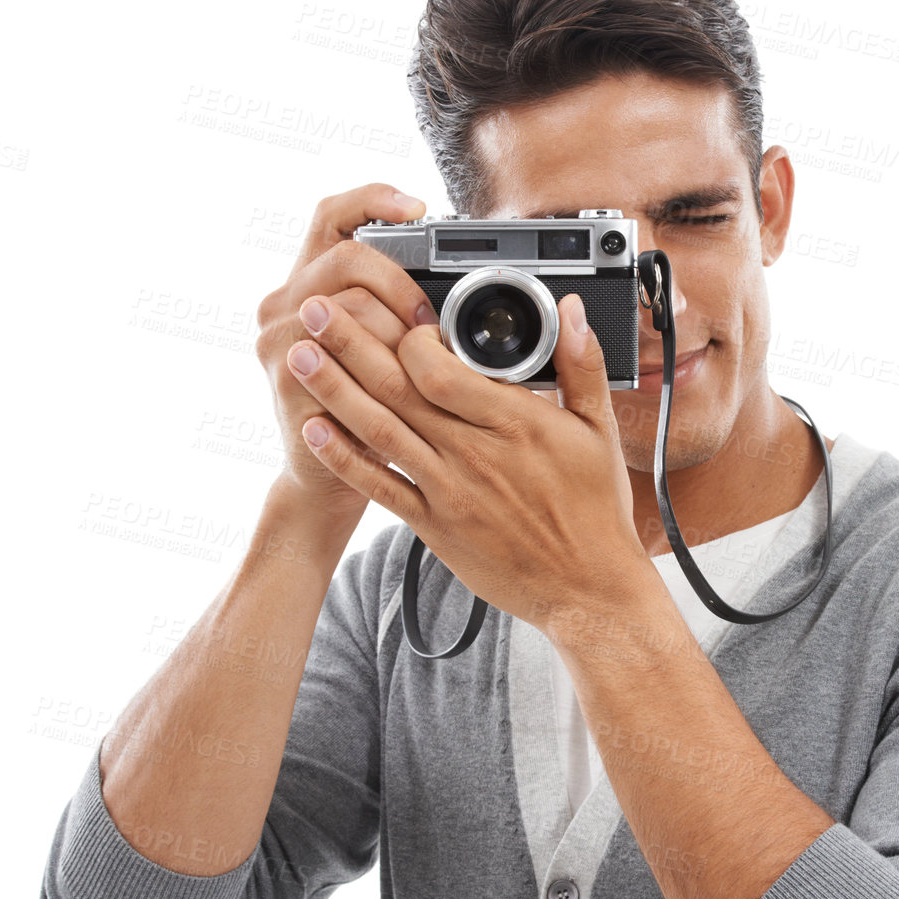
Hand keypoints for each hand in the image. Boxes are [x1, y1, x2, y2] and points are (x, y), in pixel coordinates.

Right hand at [255, 184, 432, 527]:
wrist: (330, 477)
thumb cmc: (374, 410)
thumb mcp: (390, 352)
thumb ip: (408, 312)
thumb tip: (470, 285)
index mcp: (313, 281)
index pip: (333, 216)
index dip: (372, 199)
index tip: (416, 206)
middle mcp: (286, 301)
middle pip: (345, 256)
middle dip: (400, 284)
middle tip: (430, 324)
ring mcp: (278, 337)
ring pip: (345, 305)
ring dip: (394, 332)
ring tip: (421, 362)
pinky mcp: (284, 375)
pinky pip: (337, 356)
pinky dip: (378, 367)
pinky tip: (404, 385)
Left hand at [285, 287, 653, 630]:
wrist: (588, 590)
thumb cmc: (596, 511)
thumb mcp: (599, 431)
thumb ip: (581, 366)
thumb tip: (571, 312)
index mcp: (516, 423)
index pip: (441, 369)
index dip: (410, 337)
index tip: (401, 318)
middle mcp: (475, 454)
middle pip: (398, 389)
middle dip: (352, 343)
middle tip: (316, 308)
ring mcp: (450, 492)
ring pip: (380, 431)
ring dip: (334, 390)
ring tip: (299, 354)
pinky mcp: (435, 526)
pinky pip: (381, 487)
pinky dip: (344, 459)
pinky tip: (314, 430)